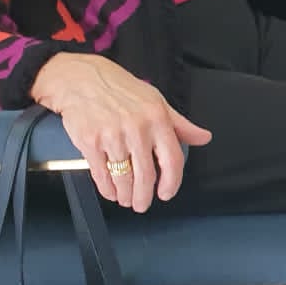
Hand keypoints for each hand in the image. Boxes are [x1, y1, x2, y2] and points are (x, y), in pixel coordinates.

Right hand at [30, 52, 211, 212]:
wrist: (81, 80)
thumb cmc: (121, 90)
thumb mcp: (156, 101)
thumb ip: (180, 125)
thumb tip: (204, 138)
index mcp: (158, 119)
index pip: (172, 159)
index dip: (171, 182)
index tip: (166, 194)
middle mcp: (137, 129)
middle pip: (146, 175)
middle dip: (144, 196)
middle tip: (142, 204)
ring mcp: (112, 137)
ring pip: (123, 178)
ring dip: (126, 195)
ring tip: (127, 200)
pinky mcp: (90, 143)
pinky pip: (101, 174)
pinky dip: (107, 189)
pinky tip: (111, 192)